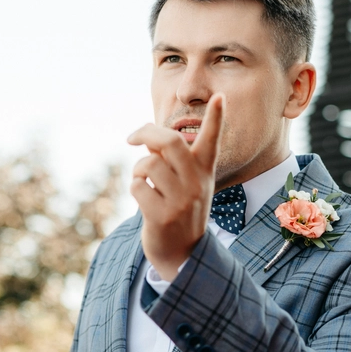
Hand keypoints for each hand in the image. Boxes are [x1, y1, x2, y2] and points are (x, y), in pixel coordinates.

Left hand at [128, 94, 223, 281]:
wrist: (182, 255)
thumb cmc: (180, 209)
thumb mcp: (186, 183)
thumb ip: (172, 159)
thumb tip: (147, 138)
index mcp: (205, 172)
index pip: (211, 141)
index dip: (215, 118)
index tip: (218, 96)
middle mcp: (197, 184)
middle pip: (168, 142)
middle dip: (145, 133)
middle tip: (132, 138)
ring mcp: (181, 201)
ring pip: (148, 164)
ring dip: (139, 170)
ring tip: (145, 183)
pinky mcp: (162, 216)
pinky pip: (137, 186)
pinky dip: (135, 189)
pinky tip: (145, 201)